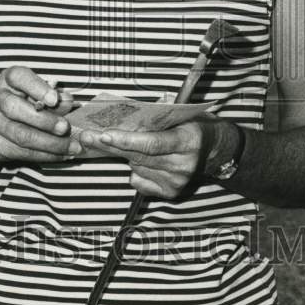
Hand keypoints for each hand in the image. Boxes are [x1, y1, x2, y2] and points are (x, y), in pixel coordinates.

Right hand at [0, 66, 80, 162]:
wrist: (0, 124)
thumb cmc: (28, 102)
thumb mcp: (41, 94)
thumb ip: (55, 97)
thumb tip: (67, 101)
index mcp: (9, 79)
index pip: (18, 77)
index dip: (37, 88)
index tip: (55, 99)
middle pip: (15, 108)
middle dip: (44, 120)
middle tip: (66, 128)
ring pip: (19, 134)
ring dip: (49, 143)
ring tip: (70, 147)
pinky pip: (19, 152)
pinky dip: (43, 155)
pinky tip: (59, 155)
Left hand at [79, 119, 217, 198]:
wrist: (216, 150)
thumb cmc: (193, 126)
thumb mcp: (181, 114)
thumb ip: (158, 113)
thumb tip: (125, 110)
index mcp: (186, 141)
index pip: (151, 143)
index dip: (126, 140)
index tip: (104, 135)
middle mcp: (183, 165)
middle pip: (139, 156)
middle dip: (111, 146)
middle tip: (88, 137)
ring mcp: (177, 182)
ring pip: (136, 168)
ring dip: (127, 156)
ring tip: (129, 145)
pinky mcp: (171, 193)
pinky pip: (139, 181)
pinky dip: (135, 170)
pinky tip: (144, 162)